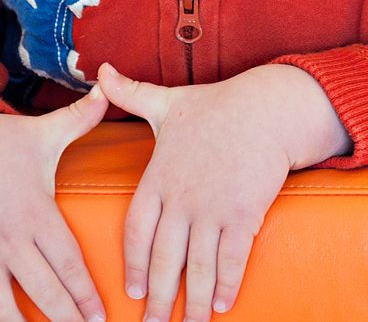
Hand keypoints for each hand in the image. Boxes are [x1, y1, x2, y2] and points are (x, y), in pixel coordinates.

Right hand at [0, 90, 110, 321]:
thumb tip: (110, 88)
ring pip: (0, 307)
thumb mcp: (41, 132)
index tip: (101, 317)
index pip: (68, 263)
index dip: (85, 294)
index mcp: (35, 212)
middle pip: (42, 291)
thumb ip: (81, 118)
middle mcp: (7, 239)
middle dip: (64, 318)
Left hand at [96, 61, 321, 321]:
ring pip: (195, 266)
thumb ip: (130, 93)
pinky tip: (221, 304)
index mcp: (158, 178)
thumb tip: (100, 70)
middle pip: (163, 260)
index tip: (133, 291)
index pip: (136, 231)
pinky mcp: (243, 214)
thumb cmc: (217, 107)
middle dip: (157, 300)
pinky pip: (231, 257)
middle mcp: (181, 199)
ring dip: (191, 302)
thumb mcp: (168, 102)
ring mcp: (212, 209)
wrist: (267, 108)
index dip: (134, 264)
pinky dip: (225, 283)